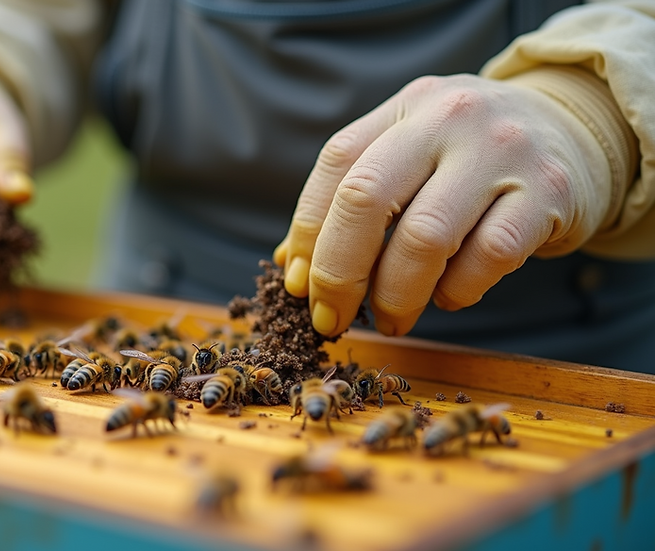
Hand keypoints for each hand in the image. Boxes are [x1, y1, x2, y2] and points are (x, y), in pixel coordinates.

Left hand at [275, 74, 611, 337]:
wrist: (580, 131)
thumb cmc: (472, 157)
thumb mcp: (413, 153)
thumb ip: (354, 196)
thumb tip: (293, 268)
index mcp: (406, 107)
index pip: (336, 166)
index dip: (308, 233)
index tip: (300, 288)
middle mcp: (449, 117)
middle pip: (367, 199)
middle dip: (338, 273)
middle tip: (332, 318)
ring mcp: (502, 150)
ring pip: (424, 237)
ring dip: (396, 294)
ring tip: (392, 318)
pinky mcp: (549, 191)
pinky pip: (487, 257)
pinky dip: (456, 292)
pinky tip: (449, 297)